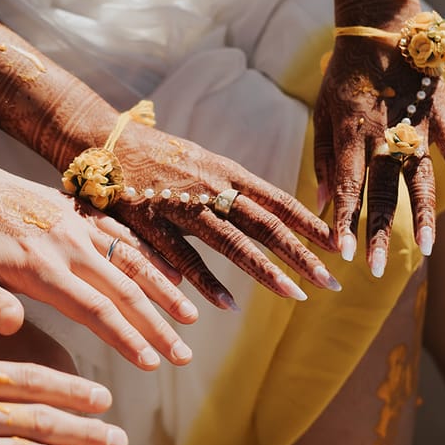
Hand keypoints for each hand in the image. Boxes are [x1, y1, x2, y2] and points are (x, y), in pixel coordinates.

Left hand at [0, 142, 198, 370]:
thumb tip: (15, 328)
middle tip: (184, 357)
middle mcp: (68, 245)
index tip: (152, 363)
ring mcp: (77, 225)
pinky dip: (149, 254)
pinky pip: (121, 234)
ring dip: (164, 291)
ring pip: (132, 260)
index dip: (128, 338)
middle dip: (158, 326)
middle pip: (125, 290)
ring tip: (192, 318)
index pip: (96, 310)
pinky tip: (172, 272)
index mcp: (42, 267)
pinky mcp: (76, 211)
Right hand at [105, 124, 338, 307]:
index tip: (341, 244)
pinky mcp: (151, 222)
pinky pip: (183, 256)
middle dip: (302, 254)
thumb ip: (231, 190)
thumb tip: (267, 216)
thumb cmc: (156, 155)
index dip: (312, 223)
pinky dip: (206, 282)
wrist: (104, 139)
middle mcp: (212, 188)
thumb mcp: (202, 165)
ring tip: (296, 295)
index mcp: (227, 173)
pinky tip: (228, 305)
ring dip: (266, 270)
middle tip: (333, 281)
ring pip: (232, 241)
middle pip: (266, 224)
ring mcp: (182, 205)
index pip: (279, 201)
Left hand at [314, 24, 444, 273]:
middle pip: (382, 192)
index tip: (342, 254)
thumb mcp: (322, 111)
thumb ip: (322, 157)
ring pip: (420, 179)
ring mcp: (415, 126)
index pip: (346, 186)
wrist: (381, 25)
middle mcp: (383, 134)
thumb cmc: (344, 72)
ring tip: (427, 249)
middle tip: (376, 269)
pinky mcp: (439, 117)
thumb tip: (319, 201)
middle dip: (379, 232)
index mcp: (350, 133)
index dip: (344, 221)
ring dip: (423, 216)